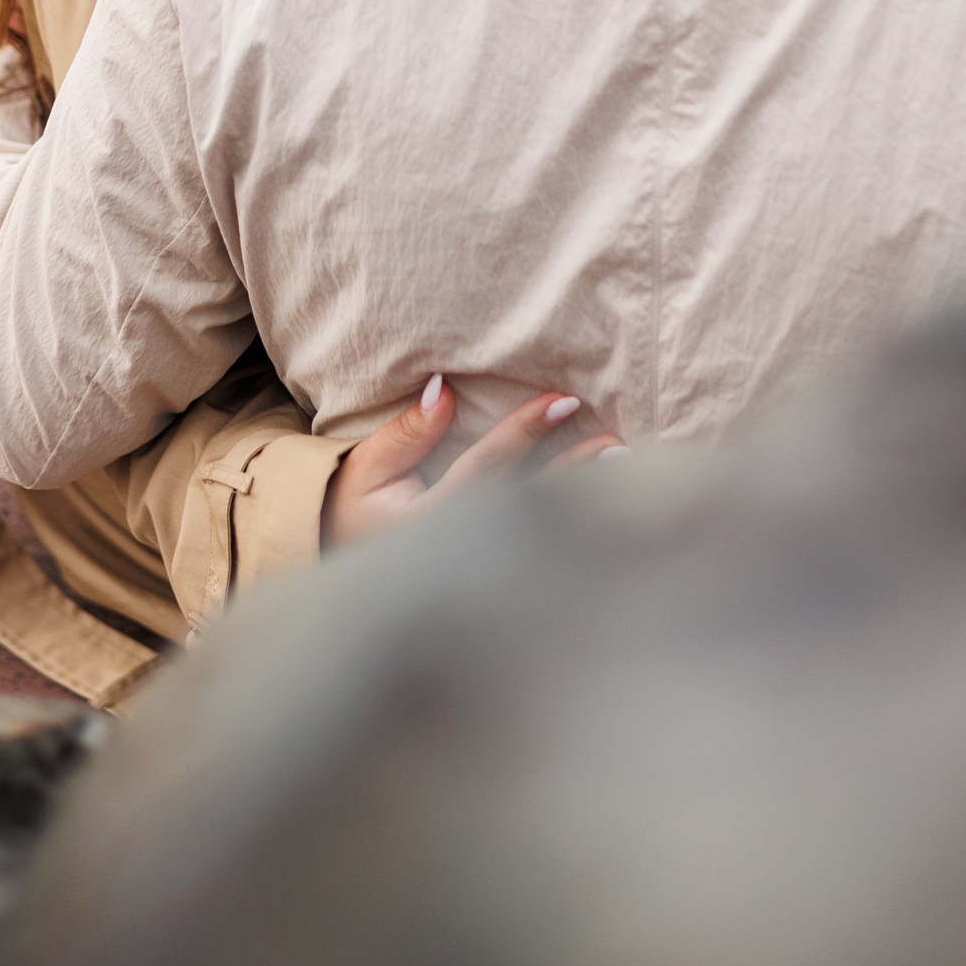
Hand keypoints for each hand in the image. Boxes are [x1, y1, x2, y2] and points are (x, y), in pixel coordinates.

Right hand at [321, 375, 622, 549]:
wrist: (344, 574)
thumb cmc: (352, 509)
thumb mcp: (366, 468)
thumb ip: (406, 433)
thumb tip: (443, 390)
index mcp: (426, 525)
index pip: (486, 468)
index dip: (524, 431)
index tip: (563, 400)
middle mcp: (458, 550)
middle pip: (526, 504)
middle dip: (572, 470)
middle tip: (613, 442)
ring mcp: (474, 567)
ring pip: (538, 527)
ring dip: (581, 497)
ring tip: (621, 465)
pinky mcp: (488, 573)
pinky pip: (537, 543)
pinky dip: (571, 521)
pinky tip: (604, 501)